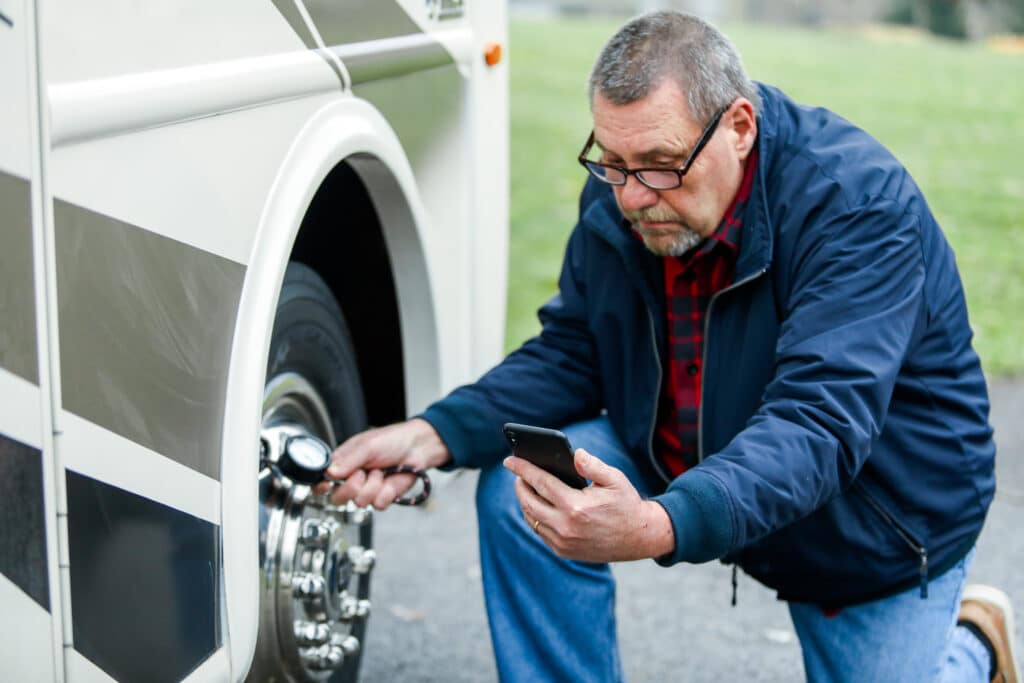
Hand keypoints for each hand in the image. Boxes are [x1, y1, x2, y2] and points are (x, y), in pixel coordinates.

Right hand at [316, 418, 449, 509]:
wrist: (418, 448)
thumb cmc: (392, 440)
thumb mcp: (367, 445)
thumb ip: (348, 460)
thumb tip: (330, 472)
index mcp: (344, 463)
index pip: (323, 480)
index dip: (322, 486)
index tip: (327, 485)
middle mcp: (353, 478)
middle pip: (337, 498)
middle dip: (350, 488)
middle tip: (362, 474)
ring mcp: (368, 489)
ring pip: (359, 502)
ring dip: (373, 486)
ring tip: (381, 472)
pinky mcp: (383, 497)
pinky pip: (378, 504)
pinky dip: (386, 491)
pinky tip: (390, 479)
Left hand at [503, 448, 673, 562]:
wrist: (639, 538)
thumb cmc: (626, 504)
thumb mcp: (614, 479)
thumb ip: (593, 465)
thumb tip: (575, 453)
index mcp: (576, 507)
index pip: (541, 483)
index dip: (523, 469)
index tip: (509, 459)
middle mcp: (566, 527)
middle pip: (529, 502)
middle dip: (520, 485)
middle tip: (517, 473)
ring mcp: (563, 542)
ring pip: (532, 518)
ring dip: (525, 501)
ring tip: (526, 486)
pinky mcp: (564, 551)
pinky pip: (540, 531)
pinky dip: (535, 516)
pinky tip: (537, 504)